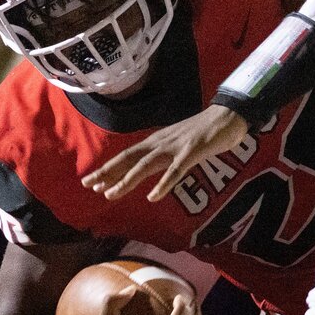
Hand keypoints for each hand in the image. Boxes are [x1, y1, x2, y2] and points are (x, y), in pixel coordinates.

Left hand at [83, 105, 250, 202]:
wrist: (227, 117)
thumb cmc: (202, 134)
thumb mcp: (175, 146)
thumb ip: (161, 159)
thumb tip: (143, 171)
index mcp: (156, 142)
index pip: (126, 156)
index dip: (108, 169)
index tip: (90, 182)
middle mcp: (160, 143)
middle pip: (129, 159)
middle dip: (108, 172)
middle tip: (88, 185)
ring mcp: (175, 147)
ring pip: (146, 165)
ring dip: (127, 180)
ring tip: (111, 194)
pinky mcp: (192, 152)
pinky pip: (175, 171)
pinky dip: (162, 184)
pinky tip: (152, 197)